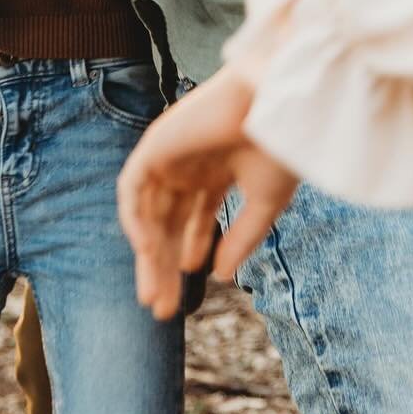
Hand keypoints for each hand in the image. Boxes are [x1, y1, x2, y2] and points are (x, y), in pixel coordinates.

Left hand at [117, 69, 298, 320]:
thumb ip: (242, 238)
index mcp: (220, 168)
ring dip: (149, 255)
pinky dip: (134, 220)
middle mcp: (192, 162)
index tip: (190, 290)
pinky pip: (132, 188)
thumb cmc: (280, 146)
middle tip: (162, 308)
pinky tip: (146, 251)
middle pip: (169, 221)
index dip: (191, 251)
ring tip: (154, 295)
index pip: (195, 216)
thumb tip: (220, 276)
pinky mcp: (155, 144)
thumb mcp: (265, 203)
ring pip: (150, 213)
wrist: (278, 105)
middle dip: (165, 264)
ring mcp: (172, 153)